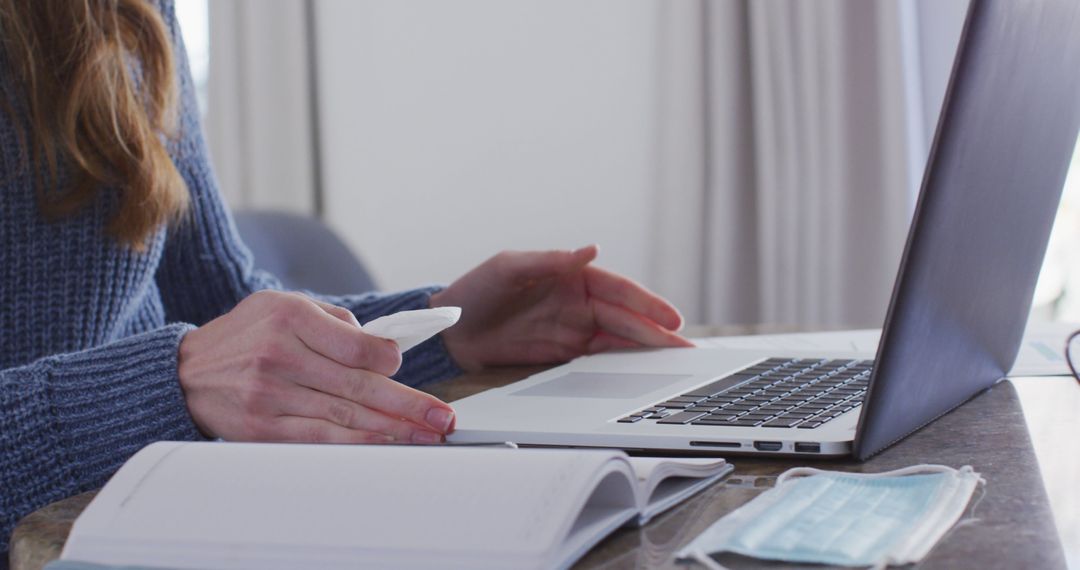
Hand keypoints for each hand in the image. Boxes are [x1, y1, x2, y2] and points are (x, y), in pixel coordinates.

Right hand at [177, 290, 455, 443]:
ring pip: (345, 416)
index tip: (402, 368)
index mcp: (290, 317)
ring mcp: (270, 395)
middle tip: (443, 417)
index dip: (389, 362)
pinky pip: (319, 438)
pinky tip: (384, 444)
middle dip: (408, 405)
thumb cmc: (245, 335)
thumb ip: (332, 320)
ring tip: (427, 435)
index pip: (356, 346)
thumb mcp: (281, 304)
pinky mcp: (262, 428)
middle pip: (359, 386)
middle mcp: (280, 355)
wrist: (184, 373)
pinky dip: (357, 444)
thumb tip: (381, 347)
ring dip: (393, 429)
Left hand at [430, 245, 693, 370]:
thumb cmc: (475, 290)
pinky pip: (600, 360)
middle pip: (626, 319)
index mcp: (571, 275)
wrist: (449, 330)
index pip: (619, 290)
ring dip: (648, 352)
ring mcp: (573, 328)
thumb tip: (592, 250)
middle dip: (658, 335)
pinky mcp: (564, 353)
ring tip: (678, 366)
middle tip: (688, 352)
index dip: (648, 304)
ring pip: (620, 341)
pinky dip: (623, 367)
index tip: (672, 318)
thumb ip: (551, 261)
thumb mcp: (509, 268)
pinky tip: (644, 375)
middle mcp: (578, 301)